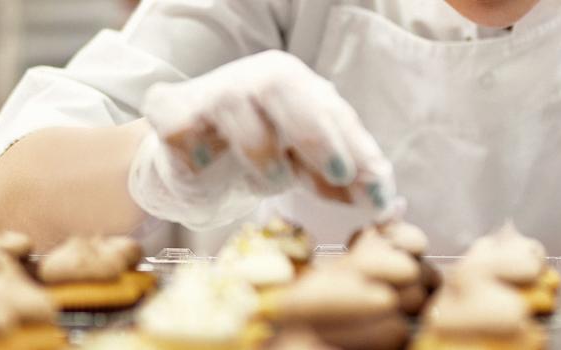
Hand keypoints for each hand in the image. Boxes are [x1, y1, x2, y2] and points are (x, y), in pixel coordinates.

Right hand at [137, 51, 395, 211]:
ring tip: (272, 181)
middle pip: (282, 85)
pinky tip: (205, 167)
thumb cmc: (258, 161)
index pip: (330, 109)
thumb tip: (389, 204)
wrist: (191, 172)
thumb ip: (345, 180)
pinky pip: (185, 132)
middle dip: (316, 132)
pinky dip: (200, 156)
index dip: (357, 148)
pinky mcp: (172, 116)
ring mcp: (210, 94)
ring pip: (236, 106)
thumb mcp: (307, 170)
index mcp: (294, 85)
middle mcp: (253, 79)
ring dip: (262, 151)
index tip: (378, 192)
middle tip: (340, 175)